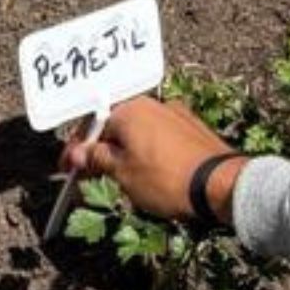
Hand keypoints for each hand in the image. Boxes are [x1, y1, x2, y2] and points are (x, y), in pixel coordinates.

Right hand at [58, 96, 244, 222]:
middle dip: (102, 153)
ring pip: (140, 134)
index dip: (77, 150)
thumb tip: (78, 153)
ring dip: (126, 155)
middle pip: (116, 128)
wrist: (221, 185)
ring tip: (121, 182)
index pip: (92, 127)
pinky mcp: (194, 130)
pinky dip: (149, 155)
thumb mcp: (122, 173)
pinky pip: (161, 140)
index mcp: (130, 109)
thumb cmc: (166, 179)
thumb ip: (97, 159)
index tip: (68, 170)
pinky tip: (150, 176)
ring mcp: (176, 115)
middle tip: (90, 178)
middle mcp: (153, 104)